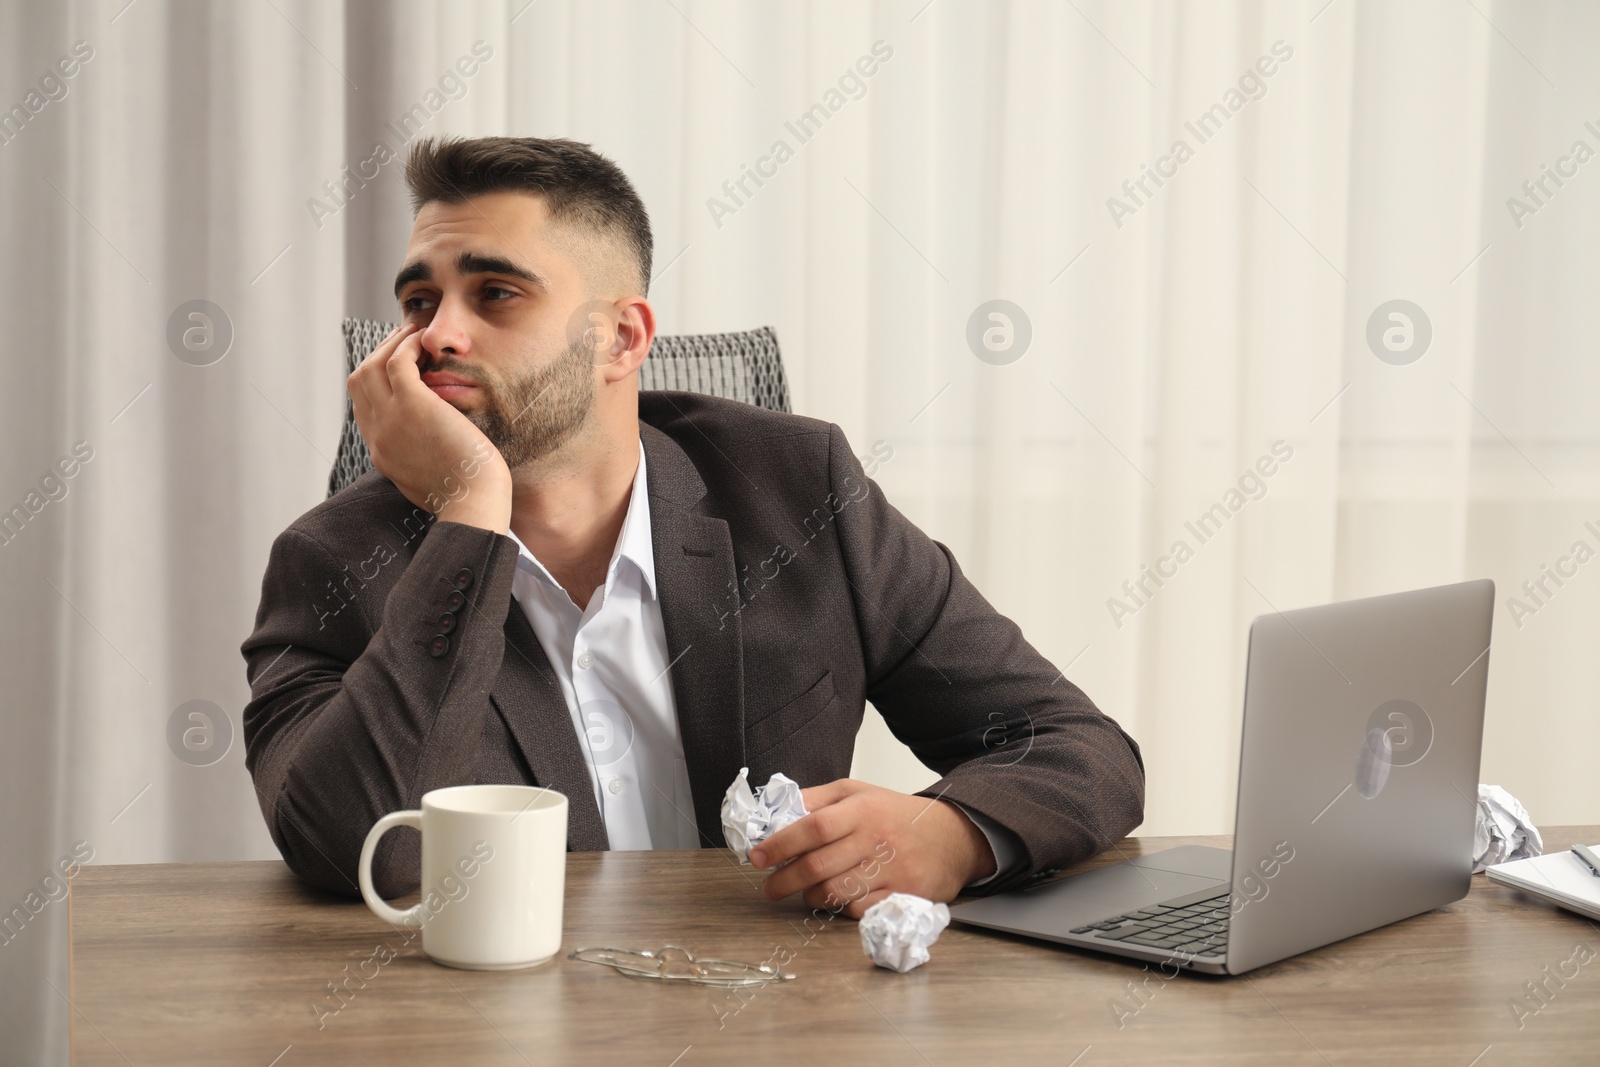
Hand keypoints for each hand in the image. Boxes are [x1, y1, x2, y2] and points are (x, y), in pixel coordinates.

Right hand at [347, 323, 511, 531]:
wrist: (473, 506)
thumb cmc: (468, 496)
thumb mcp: (430, 479)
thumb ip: (420, 458)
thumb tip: (432, 443)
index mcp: (382, 454)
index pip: (363, 407)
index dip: (376, 382)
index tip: (396, 366)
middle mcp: (378, 436)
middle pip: (359, 382)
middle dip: (377, 355)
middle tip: (401, 340)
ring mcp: (391, 420)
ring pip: (371, 367)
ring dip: (391, 344)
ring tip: (413, 332)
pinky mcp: (412, 406)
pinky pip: (397, 362)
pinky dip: (408, 346)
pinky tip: (424, 340)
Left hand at [749, 779, 997, 918]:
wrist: (954, 836)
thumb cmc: (897, 814)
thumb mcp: (858, 792)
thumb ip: (818, 799)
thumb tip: (778, 809)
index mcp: (861, 809)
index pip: (812, 826)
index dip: (780, 844)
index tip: (756, 857)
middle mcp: (875, 839)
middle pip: (818, 866)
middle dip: (783, 881)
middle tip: (768, 887)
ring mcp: (891, 870)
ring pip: (835, 893)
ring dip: (809, 897)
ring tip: (802, 893)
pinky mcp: (903, 896)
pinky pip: (859, 910)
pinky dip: (840, 909)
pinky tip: (836, 900)